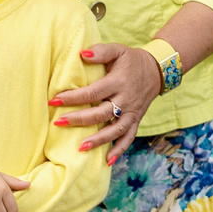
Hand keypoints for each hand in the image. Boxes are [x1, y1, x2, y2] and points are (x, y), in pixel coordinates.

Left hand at [51, 43, 165, 164]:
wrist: (157, 70)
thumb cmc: (131, 60)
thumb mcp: (118, 50)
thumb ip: (100, 51)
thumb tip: (82, 54)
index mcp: (119, 82)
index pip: (93, 92)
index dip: (74, 97)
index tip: (54, 100)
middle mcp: (126, 100)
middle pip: (101, 114)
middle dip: (79, 120)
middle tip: (59, 122)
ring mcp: (132, 112)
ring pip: (115, 130)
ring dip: (99, 140)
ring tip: (81, 147)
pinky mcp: (136, 120)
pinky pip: (129, 138)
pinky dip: (120, 150)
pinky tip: (107, 161)